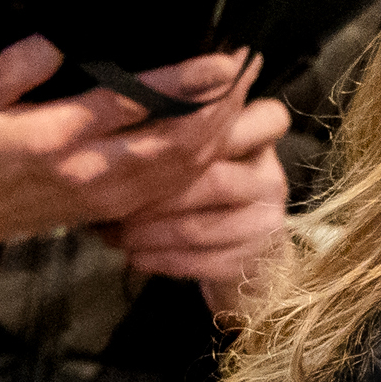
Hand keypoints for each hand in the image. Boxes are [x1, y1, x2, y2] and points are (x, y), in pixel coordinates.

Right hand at [0, 35, 261, 261]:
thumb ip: (14, 69)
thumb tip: (53, 41)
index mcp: (56, 138)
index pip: (132, 106)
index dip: (183, 83)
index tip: (221, 60)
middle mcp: (92, 171)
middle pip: (176, 140)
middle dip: (220, 103)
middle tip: (249, 64)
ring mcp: (111, 196)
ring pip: (184, 165)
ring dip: (222, 128)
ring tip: (246, 88)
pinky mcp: (120, 209)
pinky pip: (176, 185)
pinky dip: (207, 156)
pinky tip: (224, 129)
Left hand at [97, 92, 292, 320]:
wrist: (249, 245)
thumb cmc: (208, 181)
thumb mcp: (206, 146)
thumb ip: (179, 130)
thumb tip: (110, 122)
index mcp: (262, 138)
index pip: (266, 118)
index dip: (214, 127)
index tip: (161, 135)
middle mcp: (270, 178)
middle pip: (214, 182)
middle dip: (155, 195)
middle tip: (113, 200)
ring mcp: (267, 222)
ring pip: (199, 228)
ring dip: (148, 233)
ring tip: (113, 232)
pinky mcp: (253, 260)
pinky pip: (200, 263)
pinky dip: (160, 260)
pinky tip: (134, 255)